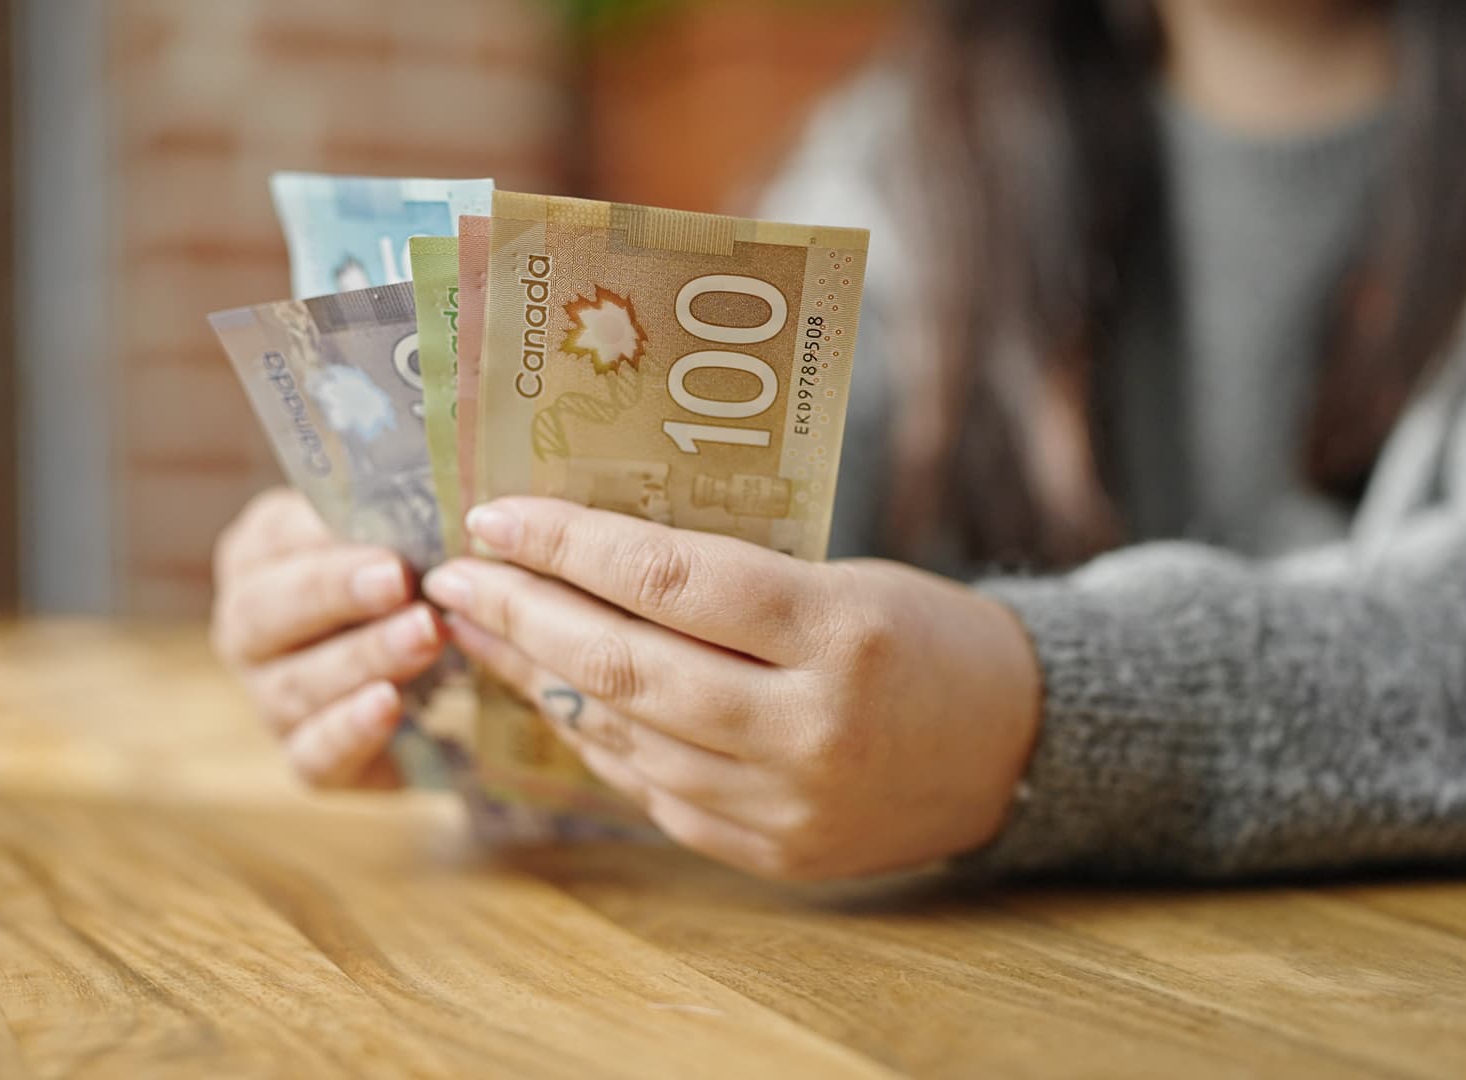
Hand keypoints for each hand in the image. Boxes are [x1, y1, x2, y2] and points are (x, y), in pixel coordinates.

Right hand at [211, 489, 445, 788]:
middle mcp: (248, 628)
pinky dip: (348, 732)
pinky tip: (388, 706)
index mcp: (261, 555)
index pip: (273, 541)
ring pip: (296, 685)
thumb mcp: (400, 536)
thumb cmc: (410, 575)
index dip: (323, 541)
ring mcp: (271, 698)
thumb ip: (398, 521)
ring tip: (424, 636)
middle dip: (335, 595)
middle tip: (400, 580)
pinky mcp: (308, 758)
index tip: (381, 538)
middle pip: (266, 613)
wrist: (431, 664)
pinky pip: (314, 755)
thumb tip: (432, 505)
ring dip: (361, 658)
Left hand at [421, 497, 1042, 880]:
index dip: (569, 543)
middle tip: (455, 575)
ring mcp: (784, 804)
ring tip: (481, 628)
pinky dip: (591, 734)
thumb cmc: (920, 636)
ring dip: (534, 677)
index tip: (495, 512)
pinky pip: (649, 786)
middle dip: (522, 613)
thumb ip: (727, 581)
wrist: (1011, 748)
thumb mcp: (842, 578)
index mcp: (837, 632)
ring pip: (622, 732)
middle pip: (625, 664)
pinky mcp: (767, 851)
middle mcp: (807, 727)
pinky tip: (546, 693)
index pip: (672, 578)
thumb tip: (584, 554)